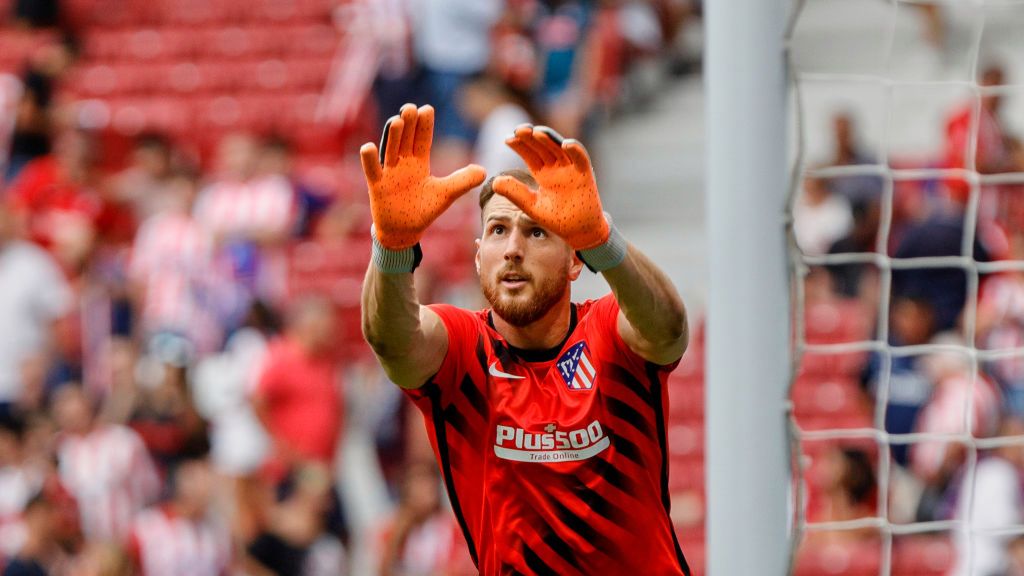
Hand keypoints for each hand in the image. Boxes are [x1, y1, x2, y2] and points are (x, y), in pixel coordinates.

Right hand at [359, 104, 486, 249]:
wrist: (404, 230)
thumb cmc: (423, 209)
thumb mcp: (445, 194)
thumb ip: (462, 181)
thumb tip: (483, 170)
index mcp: (420, 162)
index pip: (423, 139)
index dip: (424, 125)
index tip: (427, 109)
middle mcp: (403, 163)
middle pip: (405, 139)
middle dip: (408, 124)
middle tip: (410, 108)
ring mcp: (389, 172)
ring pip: (390, 150)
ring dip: (393, 136)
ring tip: (397, 121)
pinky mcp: (377, 185)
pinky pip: (372, 170)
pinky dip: (369, 160)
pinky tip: (369, 147)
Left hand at [493, 125, 608, 249]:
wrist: (579, 232)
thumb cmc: (557, 219)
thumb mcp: (532, 206)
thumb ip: (516, 193)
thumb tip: (494, 182)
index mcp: (543, 174)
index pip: (530, 154)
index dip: (520, 146)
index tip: (508, 139)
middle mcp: (557, 168)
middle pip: (543, 147)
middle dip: (532, 138)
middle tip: (520, 130)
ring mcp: (571, 169)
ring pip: (559, 148)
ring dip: (550, 139)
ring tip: (537, 132)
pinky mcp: (586, 175)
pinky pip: (581, 158)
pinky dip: (575, 150)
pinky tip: (566, 144)